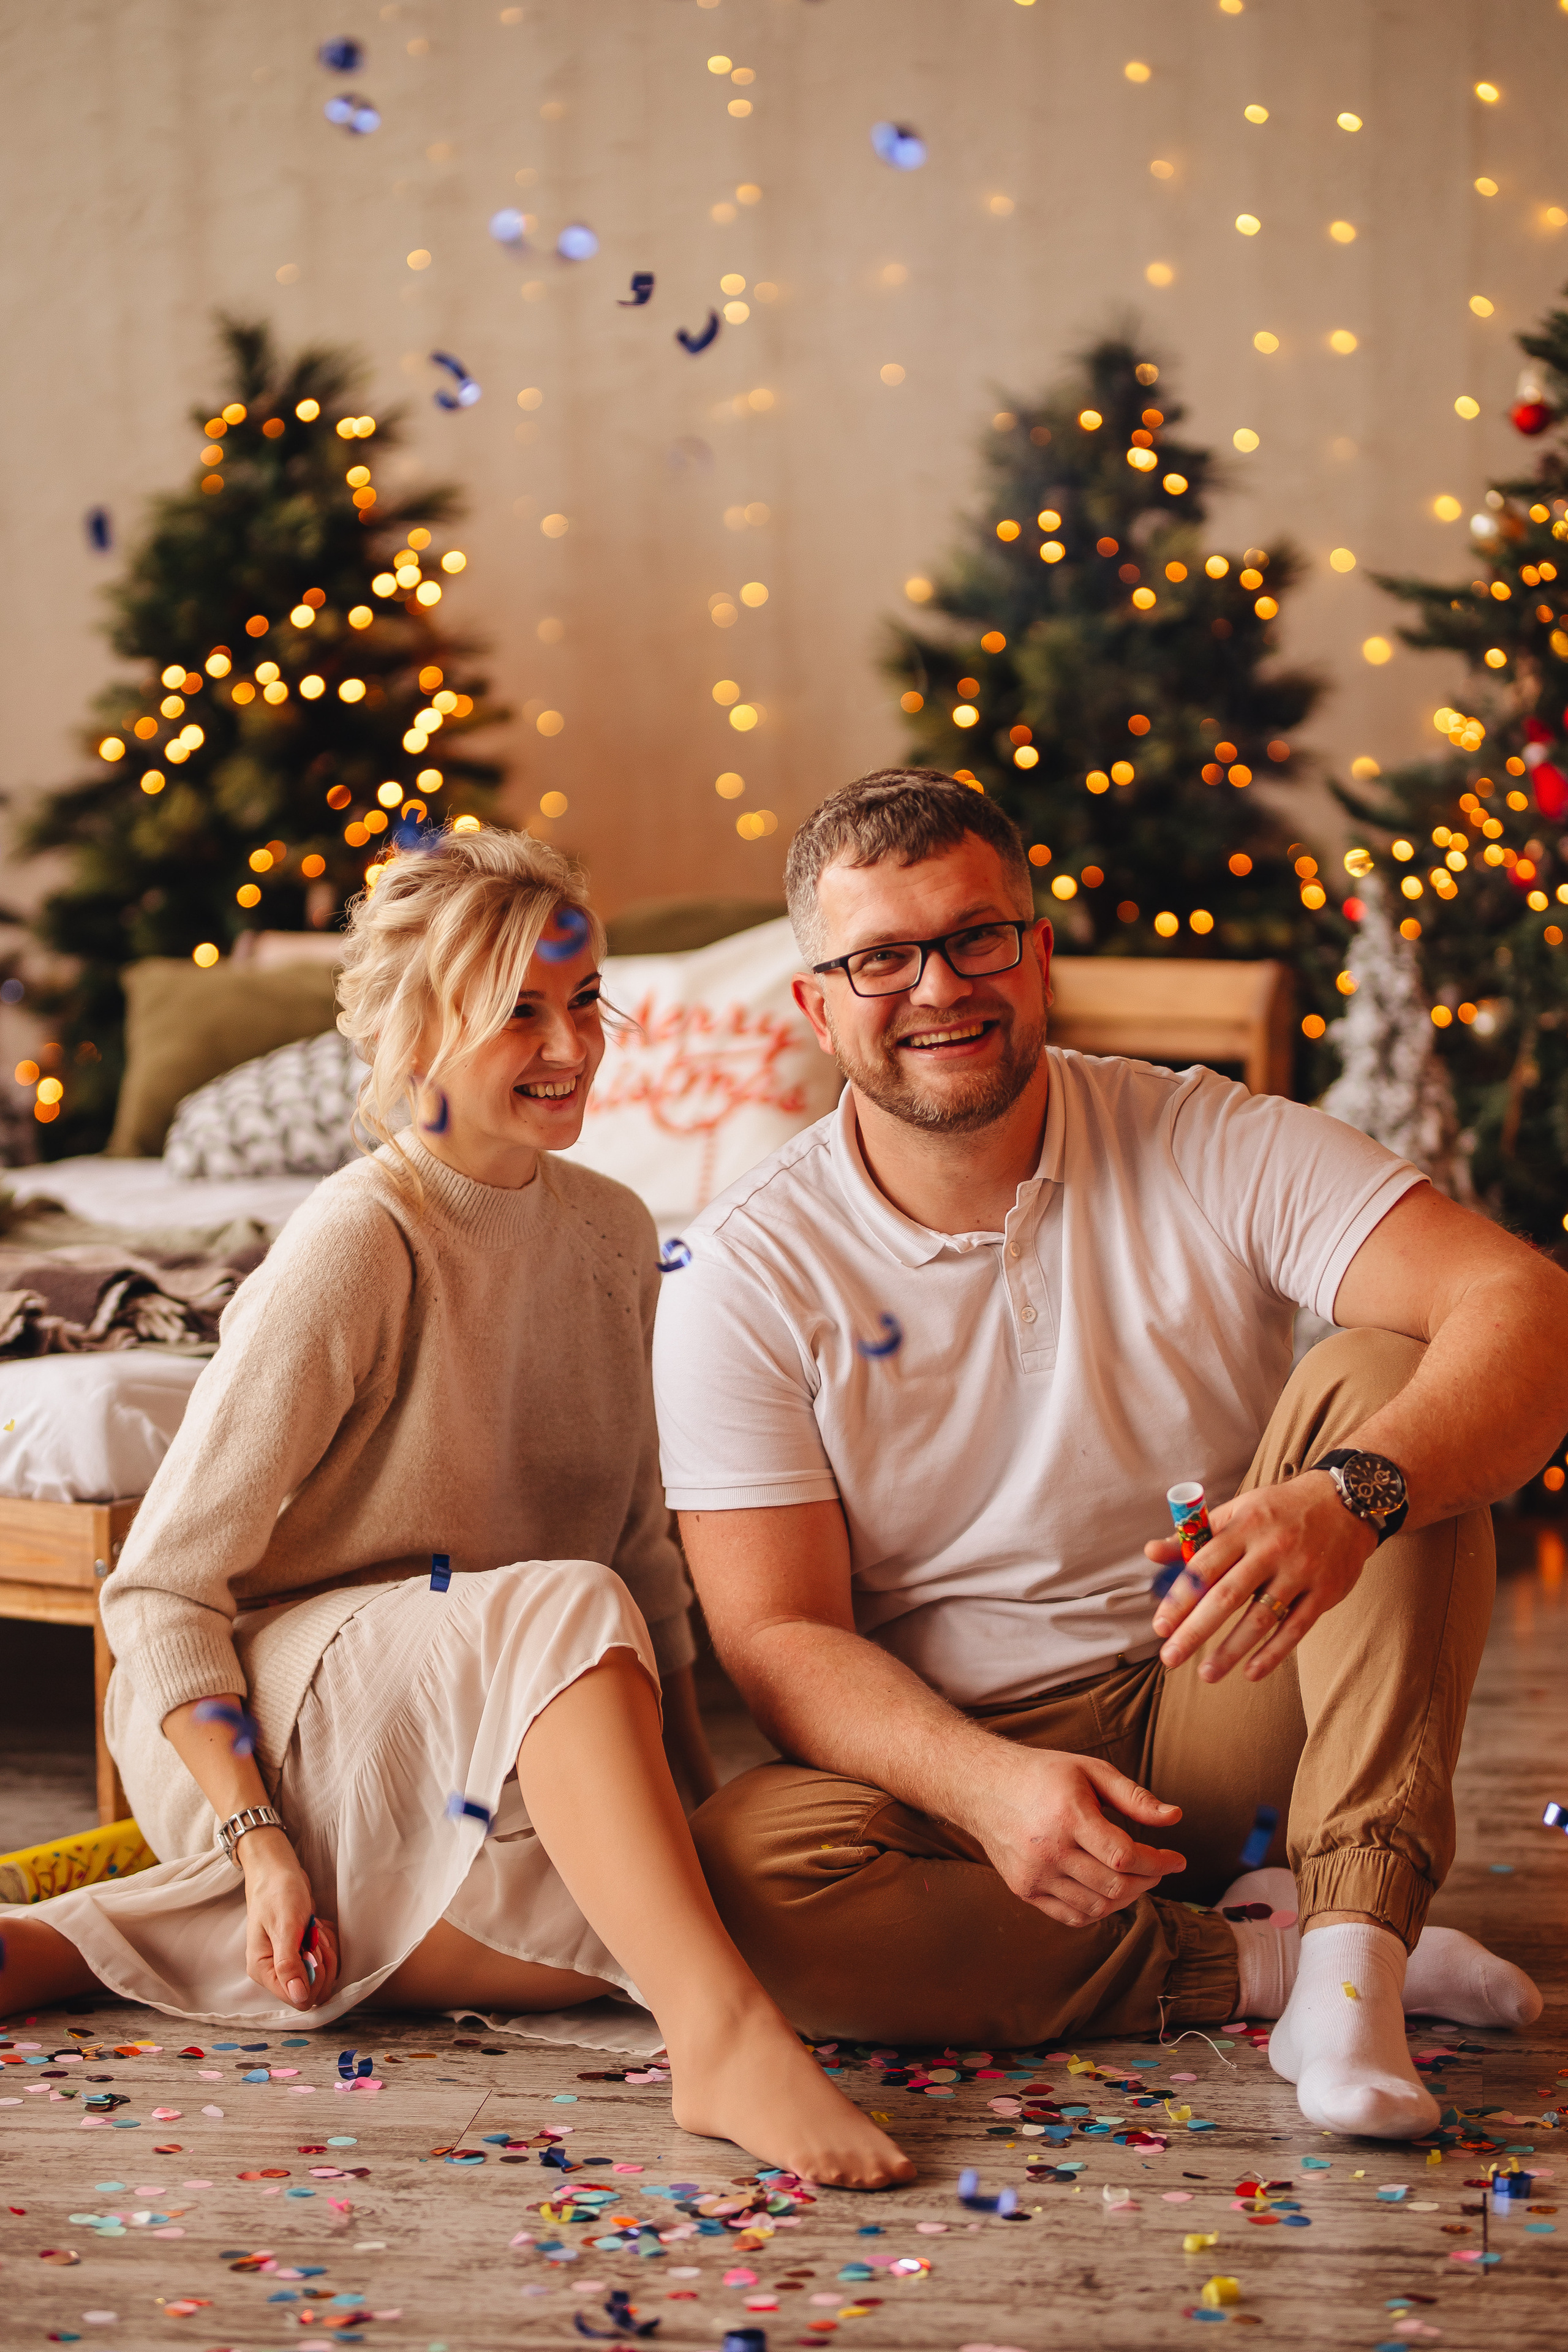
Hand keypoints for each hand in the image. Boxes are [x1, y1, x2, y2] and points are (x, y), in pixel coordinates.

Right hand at [239, 1828, 339, 2009]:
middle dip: (323, 1962)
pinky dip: (328, 1943)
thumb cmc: (278, 1893)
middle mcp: (275, 1972)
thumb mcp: (285, 1927)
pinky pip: (326, 1961)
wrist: (278, 1871)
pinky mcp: (301, 1954)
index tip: (312, 1950)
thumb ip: (289, 1965)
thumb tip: (299, 1998)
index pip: (297, 1998)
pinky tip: (317, 1927)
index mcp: (263, 1970)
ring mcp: (289, 1964)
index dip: (314, 1978)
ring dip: (326, 1950)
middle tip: (314, 1935)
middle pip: (313, 1991)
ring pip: (323, 1976)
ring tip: (314, 1928)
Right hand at [971, 1746, 1186, 1928]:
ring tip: (1134, 1878)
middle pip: (1115, 1887)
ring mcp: (1034, 1875)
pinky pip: (1072, 1916)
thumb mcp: (1091, 1771)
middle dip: (1148, 1881)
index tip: (1177, 1860)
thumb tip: (1175, 1817)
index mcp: (1068, 1816)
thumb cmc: (1043, 1775)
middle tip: (1157, 1868)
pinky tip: (1106, 1891)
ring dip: (1126, 1898)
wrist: (984, 1787)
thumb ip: (1134, 1797)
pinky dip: (1098, 1910)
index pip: (1125, 1856)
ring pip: (1097, 1908)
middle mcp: (1049, 1850)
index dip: (1159, 1863)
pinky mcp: (1024, 1889)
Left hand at [1146, 1470, 1378, 1685]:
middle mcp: (1271, 1549)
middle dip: (1195, 1630)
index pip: (1204, 1566)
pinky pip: (1296, 1628)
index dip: (1179, 1598)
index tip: (1160, 1626)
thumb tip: (1151, 1552)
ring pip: (1261, 1618)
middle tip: (1170, 1657)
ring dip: (1231, 1650)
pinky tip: (1251, 1672)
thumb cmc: (1278, 1511)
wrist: (1345, 1502)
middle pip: (1227, 1596)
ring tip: (1206, 1674)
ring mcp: (1300, 1571)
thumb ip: (1195, 1536)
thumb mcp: (1237, 1511)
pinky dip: (1273, 1653)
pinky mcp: (1325, 1592)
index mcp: (1244, 1526)